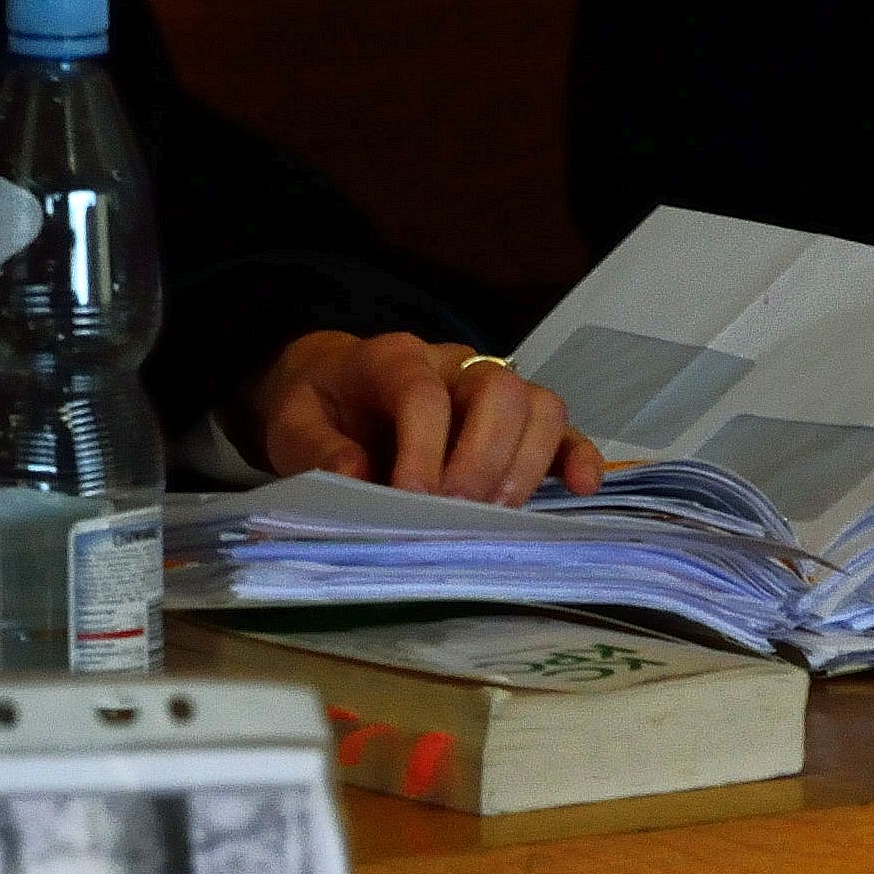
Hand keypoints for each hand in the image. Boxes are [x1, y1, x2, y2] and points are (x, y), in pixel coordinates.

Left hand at [241, 334, 604, 503]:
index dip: (424, 448)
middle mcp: (452, 365)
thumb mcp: (293, 426)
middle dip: (482, 458)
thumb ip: (319, 449)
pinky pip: (559, 428)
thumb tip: (359, 476)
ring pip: (538, 405)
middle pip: (498, 391)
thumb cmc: (316, 408)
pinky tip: (581, 488)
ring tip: (496, 514)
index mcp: (392, 358)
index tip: (410, 498)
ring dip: (526, 464)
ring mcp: (489, 388)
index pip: (424, 393)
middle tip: (456, 511)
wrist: (332, 387)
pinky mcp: (514, 419)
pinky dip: (576, 455)